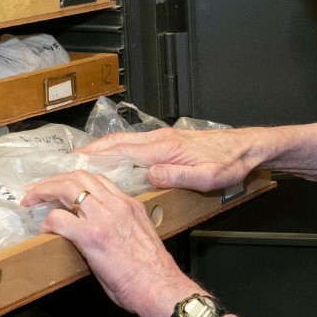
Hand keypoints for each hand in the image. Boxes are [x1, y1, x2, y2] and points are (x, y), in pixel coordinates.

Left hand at [21, 171, 193, 316]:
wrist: (160, 287)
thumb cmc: (153, 272)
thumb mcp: (140, 236)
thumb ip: (120, 226)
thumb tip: (102, 231)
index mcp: (129, 205)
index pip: (98, 179)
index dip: (74, 179)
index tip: (61, 186)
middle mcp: (117, 206)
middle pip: (79, 176)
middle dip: (53, 180)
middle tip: (37, 190)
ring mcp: (104, 218)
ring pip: (67, 188)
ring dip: (44, 192)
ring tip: (31, 200)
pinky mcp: (92, 237)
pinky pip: (60, 218)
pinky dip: (48, 222)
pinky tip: (45, 231)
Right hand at [78, 128, 259, 192]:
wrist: (248, 147)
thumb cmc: (231, 163)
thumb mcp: (208, 177)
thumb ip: (178, 176)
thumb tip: (149, 176)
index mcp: (165, 148)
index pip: (121, 151)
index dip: (95, 157)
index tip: (73, 163)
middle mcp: (160, 139)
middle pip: (117, 142)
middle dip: (90, 151)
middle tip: (67, 162)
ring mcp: (164, 138)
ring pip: (124, 141)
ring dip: (102, 149)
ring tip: (82, 161)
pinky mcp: (169, 141)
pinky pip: (135, 144)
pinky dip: (117, 149)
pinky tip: (113, 159)